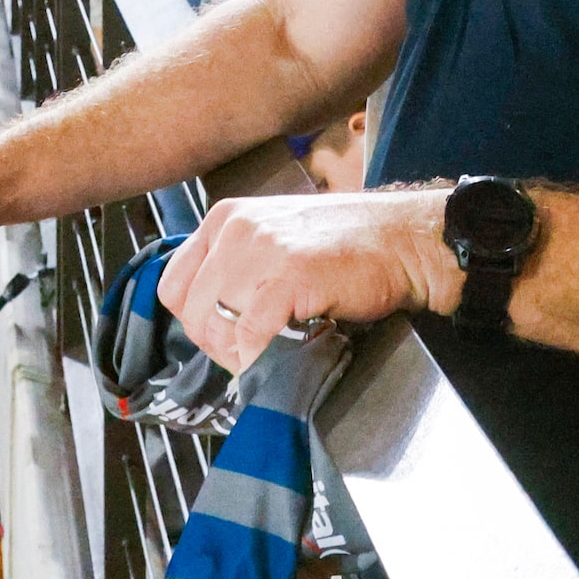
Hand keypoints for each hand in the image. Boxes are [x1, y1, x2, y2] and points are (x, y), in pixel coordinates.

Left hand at [154, 189, 451, 376]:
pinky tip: (281, 356)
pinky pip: (252, 332)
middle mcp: (235, 229)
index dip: (194, 322)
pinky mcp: (290, 274)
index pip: (174, 284)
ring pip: (216, 324)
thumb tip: (214, 319)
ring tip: (267, 358)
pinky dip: (260, 356)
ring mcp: (261, 249)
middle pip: (191, 310)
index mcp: (225, 219)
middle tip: (248, 359)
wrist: (405, 240)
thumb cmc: (347, 247)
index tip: (222, 339)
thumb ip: (239, 268)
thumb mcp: (275, 241)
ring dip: (237, 355)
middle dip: (216, 346)